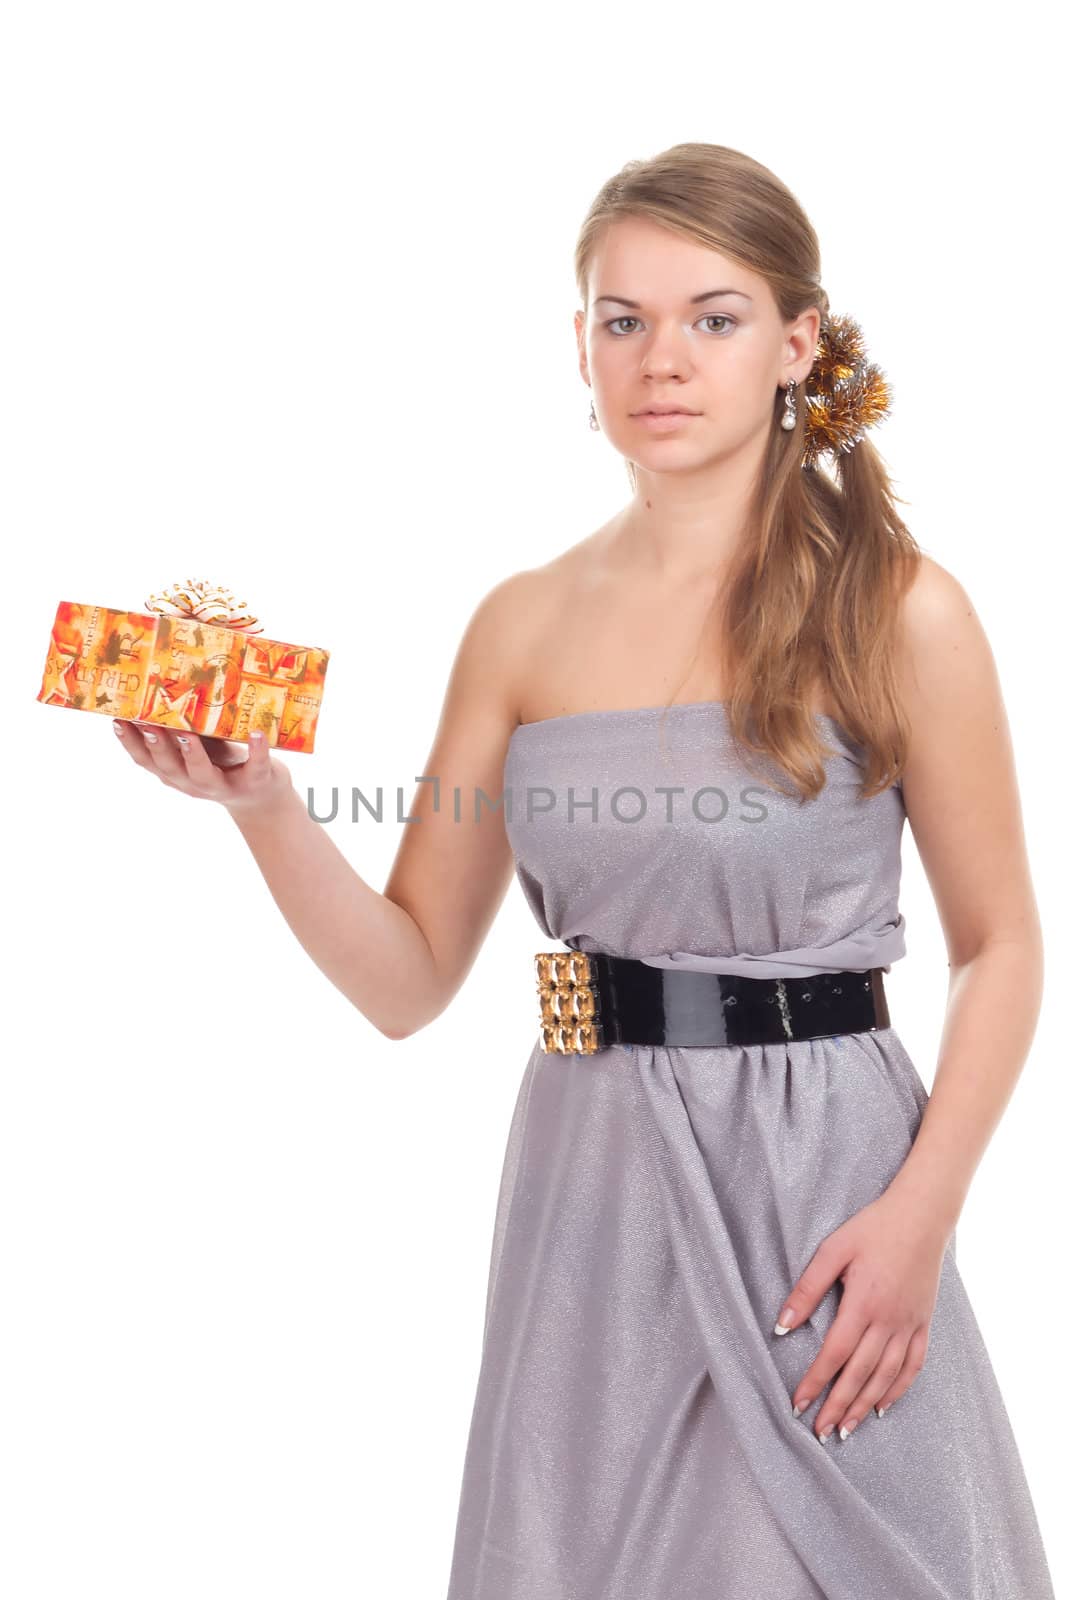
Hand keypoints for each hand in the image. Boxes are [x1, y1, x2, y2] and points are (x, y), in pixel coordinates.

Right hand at [112, 720, 294, 817]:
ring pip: (202, 773)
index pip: (145, 760)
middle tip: (147, 724)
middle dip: (157, 746)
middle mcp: (192, 782)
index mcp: (174, 772)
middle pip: (169, 767)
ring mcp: (222, 785)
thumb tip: (162, 682)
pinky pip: (255, 765)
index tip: (117, 720)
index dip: (129, 742)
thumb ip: (181, 725)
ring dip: (192, 754)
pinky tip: (256, 734)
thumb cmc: (221, 760)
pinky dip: (256, 750)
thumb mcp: (198, 743)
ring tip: (186, 734)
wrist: (260, 795)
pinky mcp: (255, 781)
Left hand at [775, 1191, 949, 1442]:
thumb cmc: (872, 1228)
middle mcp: (889, 1321)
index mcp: (864, 1303)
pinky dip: (898, 1389)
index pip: (835, 1354)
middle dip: (838, 1406)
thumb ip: (807, 1289)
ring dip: (864, 1405)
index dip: (816, 1382)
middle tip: (820, 1432)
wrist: (921, 1216)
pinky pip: (913, 1365)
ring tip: (846, 1429)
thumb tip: (781, 1325)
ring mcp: (910, 1324)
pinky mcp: (924, 1323)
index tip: (798, 1404)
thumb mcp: (833, 1250)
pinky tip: (882, 1405)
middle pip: (860, 1374)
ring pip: (886, 1376)